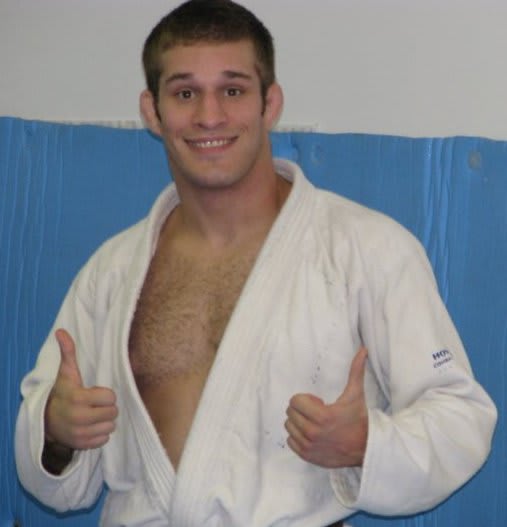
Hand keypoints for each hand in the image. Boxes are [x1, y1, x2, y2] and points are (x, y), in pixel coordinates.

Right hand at [44, 328, 117, 449]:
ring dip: (105, 421)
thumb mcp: (66, 372)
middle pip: (113, 412)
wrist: (46, 419)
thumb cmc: (63, 392)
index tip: (95, 393)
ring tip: (93, 415)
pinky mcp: (81, 446)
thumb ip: (68, 352)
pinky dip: (100, 434)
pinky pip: (104, 440)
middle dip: (107, 408)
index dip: (106, 394)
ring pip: (111, 427)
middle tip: (95, 405)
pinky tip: (90, 427)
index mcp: (78, 398)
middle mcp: (79, 418)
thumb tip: (61, 331)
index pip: (111, 397)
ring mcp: (80, 434)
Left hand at [285, 347, 367, 467]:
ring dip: (299, 423)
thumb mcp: (356, 394)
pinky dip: (298, 437)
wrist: (366, 448)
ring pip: (289, 427)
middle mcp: (313, 433)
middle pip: (290, 413)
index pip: (294, 401)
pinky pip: (290, 442)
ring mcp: (309, 446)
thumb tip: (363, 349)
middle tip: (317, 413)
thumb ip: (356, 371)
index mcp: (322, 416)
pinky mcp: (308, 456)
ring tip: (315, 424)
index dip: (306, 399)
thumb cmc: (359, 419)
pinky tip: (313, 435)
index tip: (319, 403)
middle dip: (302, 410)